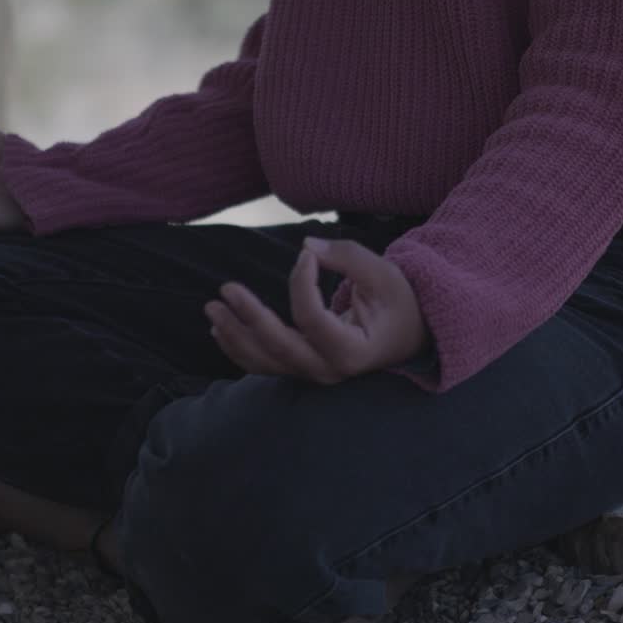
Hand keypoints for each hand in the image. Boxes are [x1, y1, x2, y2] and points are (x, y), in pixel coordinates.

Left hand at [204, 237, 427, 384]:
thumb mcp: (384, 275)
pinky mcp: (304, 369)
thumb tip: (306, 248)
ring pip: (266, 362)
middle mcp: (331, 371)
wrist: (410, 335)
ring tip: (213, 309)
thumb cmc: (399, 303)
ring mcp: (315, 374)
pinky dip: (240, 349)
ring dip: (235, 336)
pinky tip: (220, 329)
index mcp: (354, 351)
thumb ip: (348, 257)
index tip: (307, 255)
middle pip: (281, 348)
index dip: (302, 284)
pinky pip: (266, 365)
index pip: (313, 319)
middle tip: (225, 289)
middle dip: (249, 319)